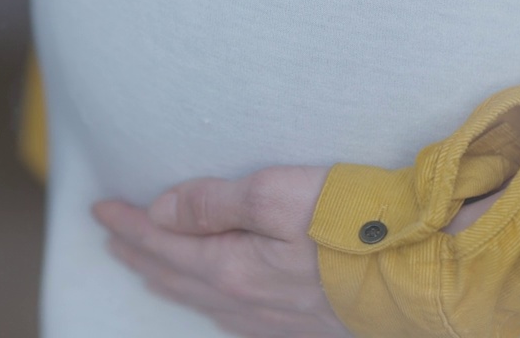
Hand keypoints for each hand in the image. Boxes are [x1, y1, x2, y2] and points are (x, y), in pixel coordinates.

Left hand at [94, 166, 348, 337]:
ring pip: (201, 301)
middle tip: (113, 237)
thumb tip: (160, 211)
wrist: (419, 275)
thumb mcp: (278, 194)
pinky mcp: (300, 327)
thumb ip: (214, 202)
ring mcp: (272, 320)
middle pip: (176, 275)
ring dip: (168, 279)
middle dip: (139, 253)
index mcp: (232, 267)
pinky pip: (232, 319)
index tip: (100, 207)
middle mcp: (244, 301)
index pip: (164, 242)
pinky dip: (206, 303)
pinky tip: (213, 304)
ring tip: (147, 268)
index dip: (129, 223)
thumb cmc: (354, 226)